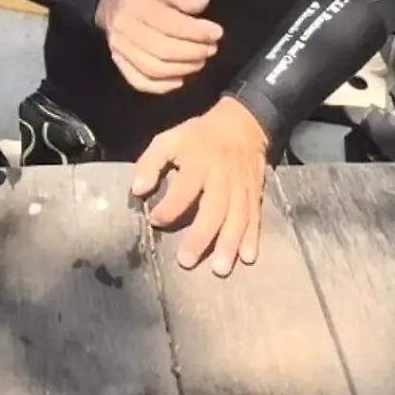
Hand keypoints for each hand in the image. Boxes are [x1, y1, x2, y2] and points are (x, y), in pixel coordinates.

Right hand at [95, 0, 222, 93]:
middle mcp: (126, 30)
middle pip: (162, 49)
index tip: (216, 32)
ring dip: (182, 68)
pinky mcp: (119, 63)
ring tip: (200, 61)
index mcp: (137, 6)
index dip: (196, 31)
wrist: (112, 4)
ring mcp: (120, 49)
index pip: (169, 24)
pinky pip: (140, 81)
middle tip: (211, 48)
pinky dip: (161, 86)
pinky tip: (179, 80)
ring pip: (153, 68)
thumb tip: (202, 2)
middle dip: (193, 52)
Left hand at [131, 97, 268, 276]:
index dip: (170, 206)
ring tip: (220, 269)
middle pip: (213, 208)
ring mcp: (241, 187)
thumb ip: (151, 163)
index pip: (184, 187)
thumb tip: (138, 190)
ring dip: (229, 244)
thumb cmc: (198, 137)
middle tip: (186, 261)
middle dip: (201, 236)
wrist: (242, 124)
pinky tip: (248, 258)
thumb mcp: (169, 139)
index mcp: (199, 161)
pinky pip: (255, 217)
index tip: (155, 221)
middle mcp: (222, 176)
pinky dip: (253, 238)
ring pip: (237, 217)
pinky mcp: (256, 194)